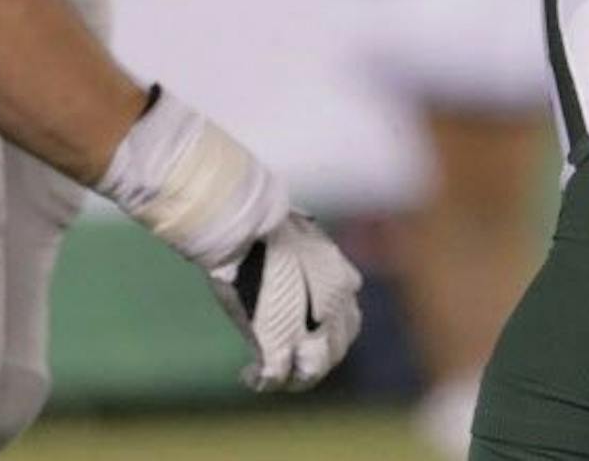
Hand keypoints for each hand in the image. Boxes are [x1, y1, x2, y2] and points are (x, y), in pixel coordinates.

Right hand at [97, 89, 362, 392]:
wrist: (237, 216)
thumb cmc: (256, 208)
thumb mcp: (287, 217)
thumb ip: (294, 230)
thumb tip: (273, 211)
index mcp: (337, 273)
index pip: (352, 313)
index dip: (336, 327)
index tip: (312, 329)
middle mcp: (331, 303)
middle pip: (338, 347)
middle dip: (318, 358)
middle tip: (292, 361)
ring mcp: (305, 323)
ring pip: (313, 370)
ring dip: (294, 377)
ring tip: (269, 373)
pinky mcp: (273, 338)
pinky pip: (275, 376)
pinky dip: (262, 381)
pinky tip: (246, 377)